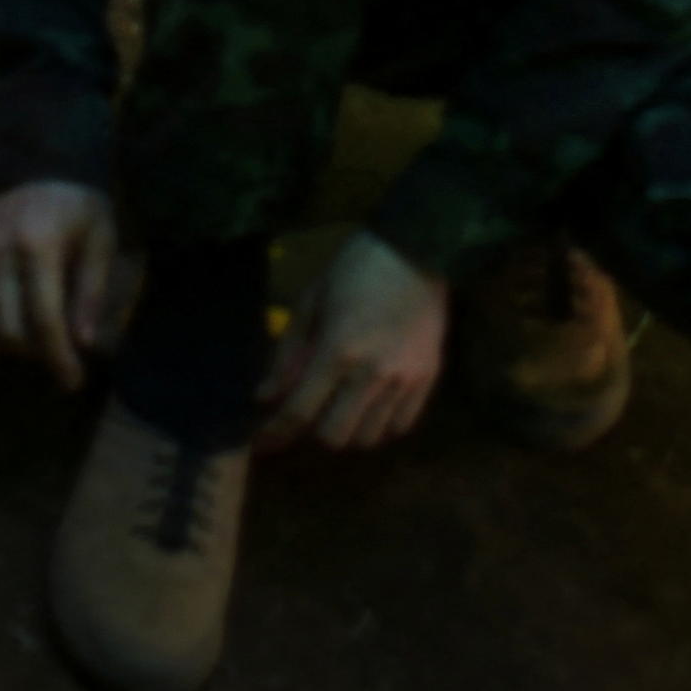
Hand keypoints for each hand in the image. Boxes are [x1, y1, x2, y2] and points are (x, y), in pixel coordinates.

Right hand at [0, 181, 139, 386]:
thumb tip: (81, 342)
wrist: (45, 162)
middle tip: (57, 362)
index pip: (43, 318)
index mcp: (36, 243)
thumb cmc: (81, 208)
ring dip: (8, 345)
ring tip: (35, 347)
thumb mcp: (101, 241)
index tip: (72, 382)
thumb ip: (91, 291)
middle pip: (6, 327)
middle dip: (34, 355)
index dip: (57, 357)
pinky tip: (7, 329)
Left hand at [257, 230, 446, 452]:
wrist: (417, 248)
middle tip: (311, 409)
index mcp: (337, 350)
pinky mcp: (429, 378)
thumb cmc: (355, 268)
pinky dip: (381, 424)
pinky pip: (400, 426)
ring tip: (343, 404)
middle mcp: (371, 373)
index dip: (275, 433)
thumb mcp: (311, 300)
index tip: (262, 443)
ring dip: (349, 427)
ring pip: (369, 437)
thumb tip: (265, 397)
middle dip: (313, 429)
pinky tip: (372, 403)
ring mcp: (404, 379)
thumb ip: (288, 354)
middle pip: (334, 436)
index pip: (299, 412)